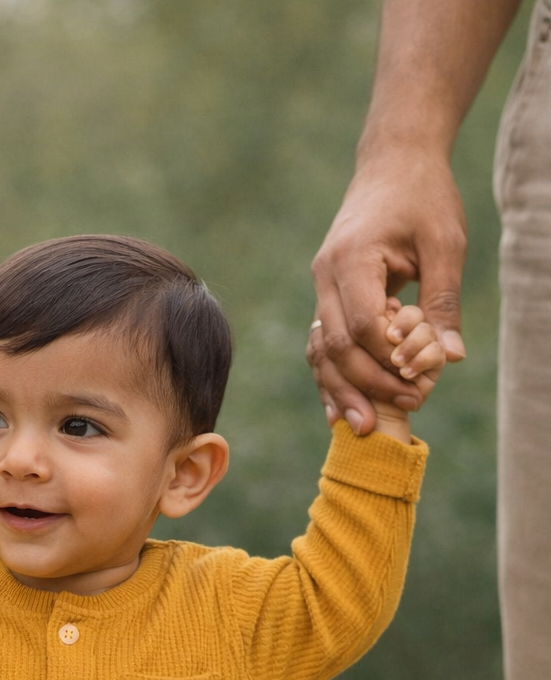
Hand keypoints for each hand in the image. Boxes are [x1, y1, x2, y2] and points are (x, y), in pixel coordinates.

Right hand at [308, 151, 466, 433]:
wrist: (394, 161)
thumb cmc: (424, 196)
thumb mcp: (445, 243)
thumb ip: (444, 302)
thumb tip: (450, 358)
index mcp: (351, 257)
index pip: (361, 325)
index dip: (386, 360)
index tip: (415, 382)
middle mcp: (325, 274)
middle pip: (334, 345)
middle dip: (363, 385)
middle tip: (393, 417)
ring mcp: (320, 286)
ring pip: (320, 350)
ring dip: (340, 391)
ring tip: (361, 426)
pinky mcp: (325, 295)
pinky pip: (321, 344)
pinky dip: (331, 377)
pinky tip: (340, 409)